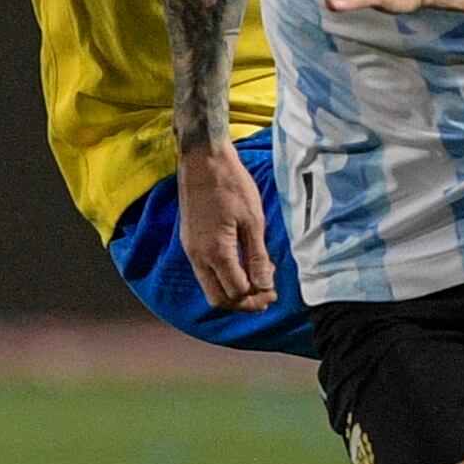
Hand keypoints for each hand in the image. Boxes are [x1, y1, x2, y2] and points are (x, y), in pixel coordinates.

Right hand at [177, 141, 276, 311]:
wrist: (203, 160)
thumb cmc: (232, 185)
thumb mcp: (253, 220)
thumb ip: (257, 258)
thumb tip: (265, 286)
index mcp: (216, 251)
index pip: (236, 291)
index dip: (257, 297)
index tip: (274, 293)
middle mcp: (198, 257)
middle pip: (219, 299)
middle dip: (243, 303)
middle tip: (266, 297)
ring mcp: (191, 251)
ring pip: (210, 288)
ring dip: (233, 292)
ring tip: (257, 284)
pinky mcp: (189, 243)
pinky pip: (205, 273)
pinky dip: (223, 278)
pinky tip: (241, 267)